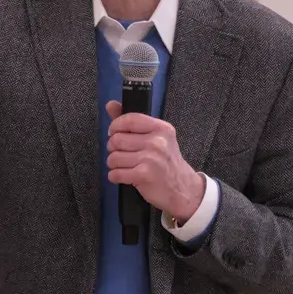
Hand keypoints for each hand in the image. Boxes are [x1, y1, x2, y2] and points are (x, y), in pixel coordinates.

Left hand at [105, 102, 204, 220]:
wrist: (182, 189)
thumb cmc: (166, 163)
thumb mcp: (156, 138)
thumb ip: (132, 122)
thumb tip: (110, 105)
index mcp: (161, 128)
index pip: (129, 119)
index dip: (115, 126)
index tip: (114, 133)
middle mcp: (157, 141)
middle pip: (117, 139)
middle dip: (113, 149)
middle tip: (122, 154)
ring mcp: (150, 158)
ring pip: (113, 157)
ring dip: (114, 165)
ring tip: (125, 166)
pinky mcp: (144, 175)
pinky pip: (116, 173)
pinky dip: (115, 177)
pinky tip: (124, 176)